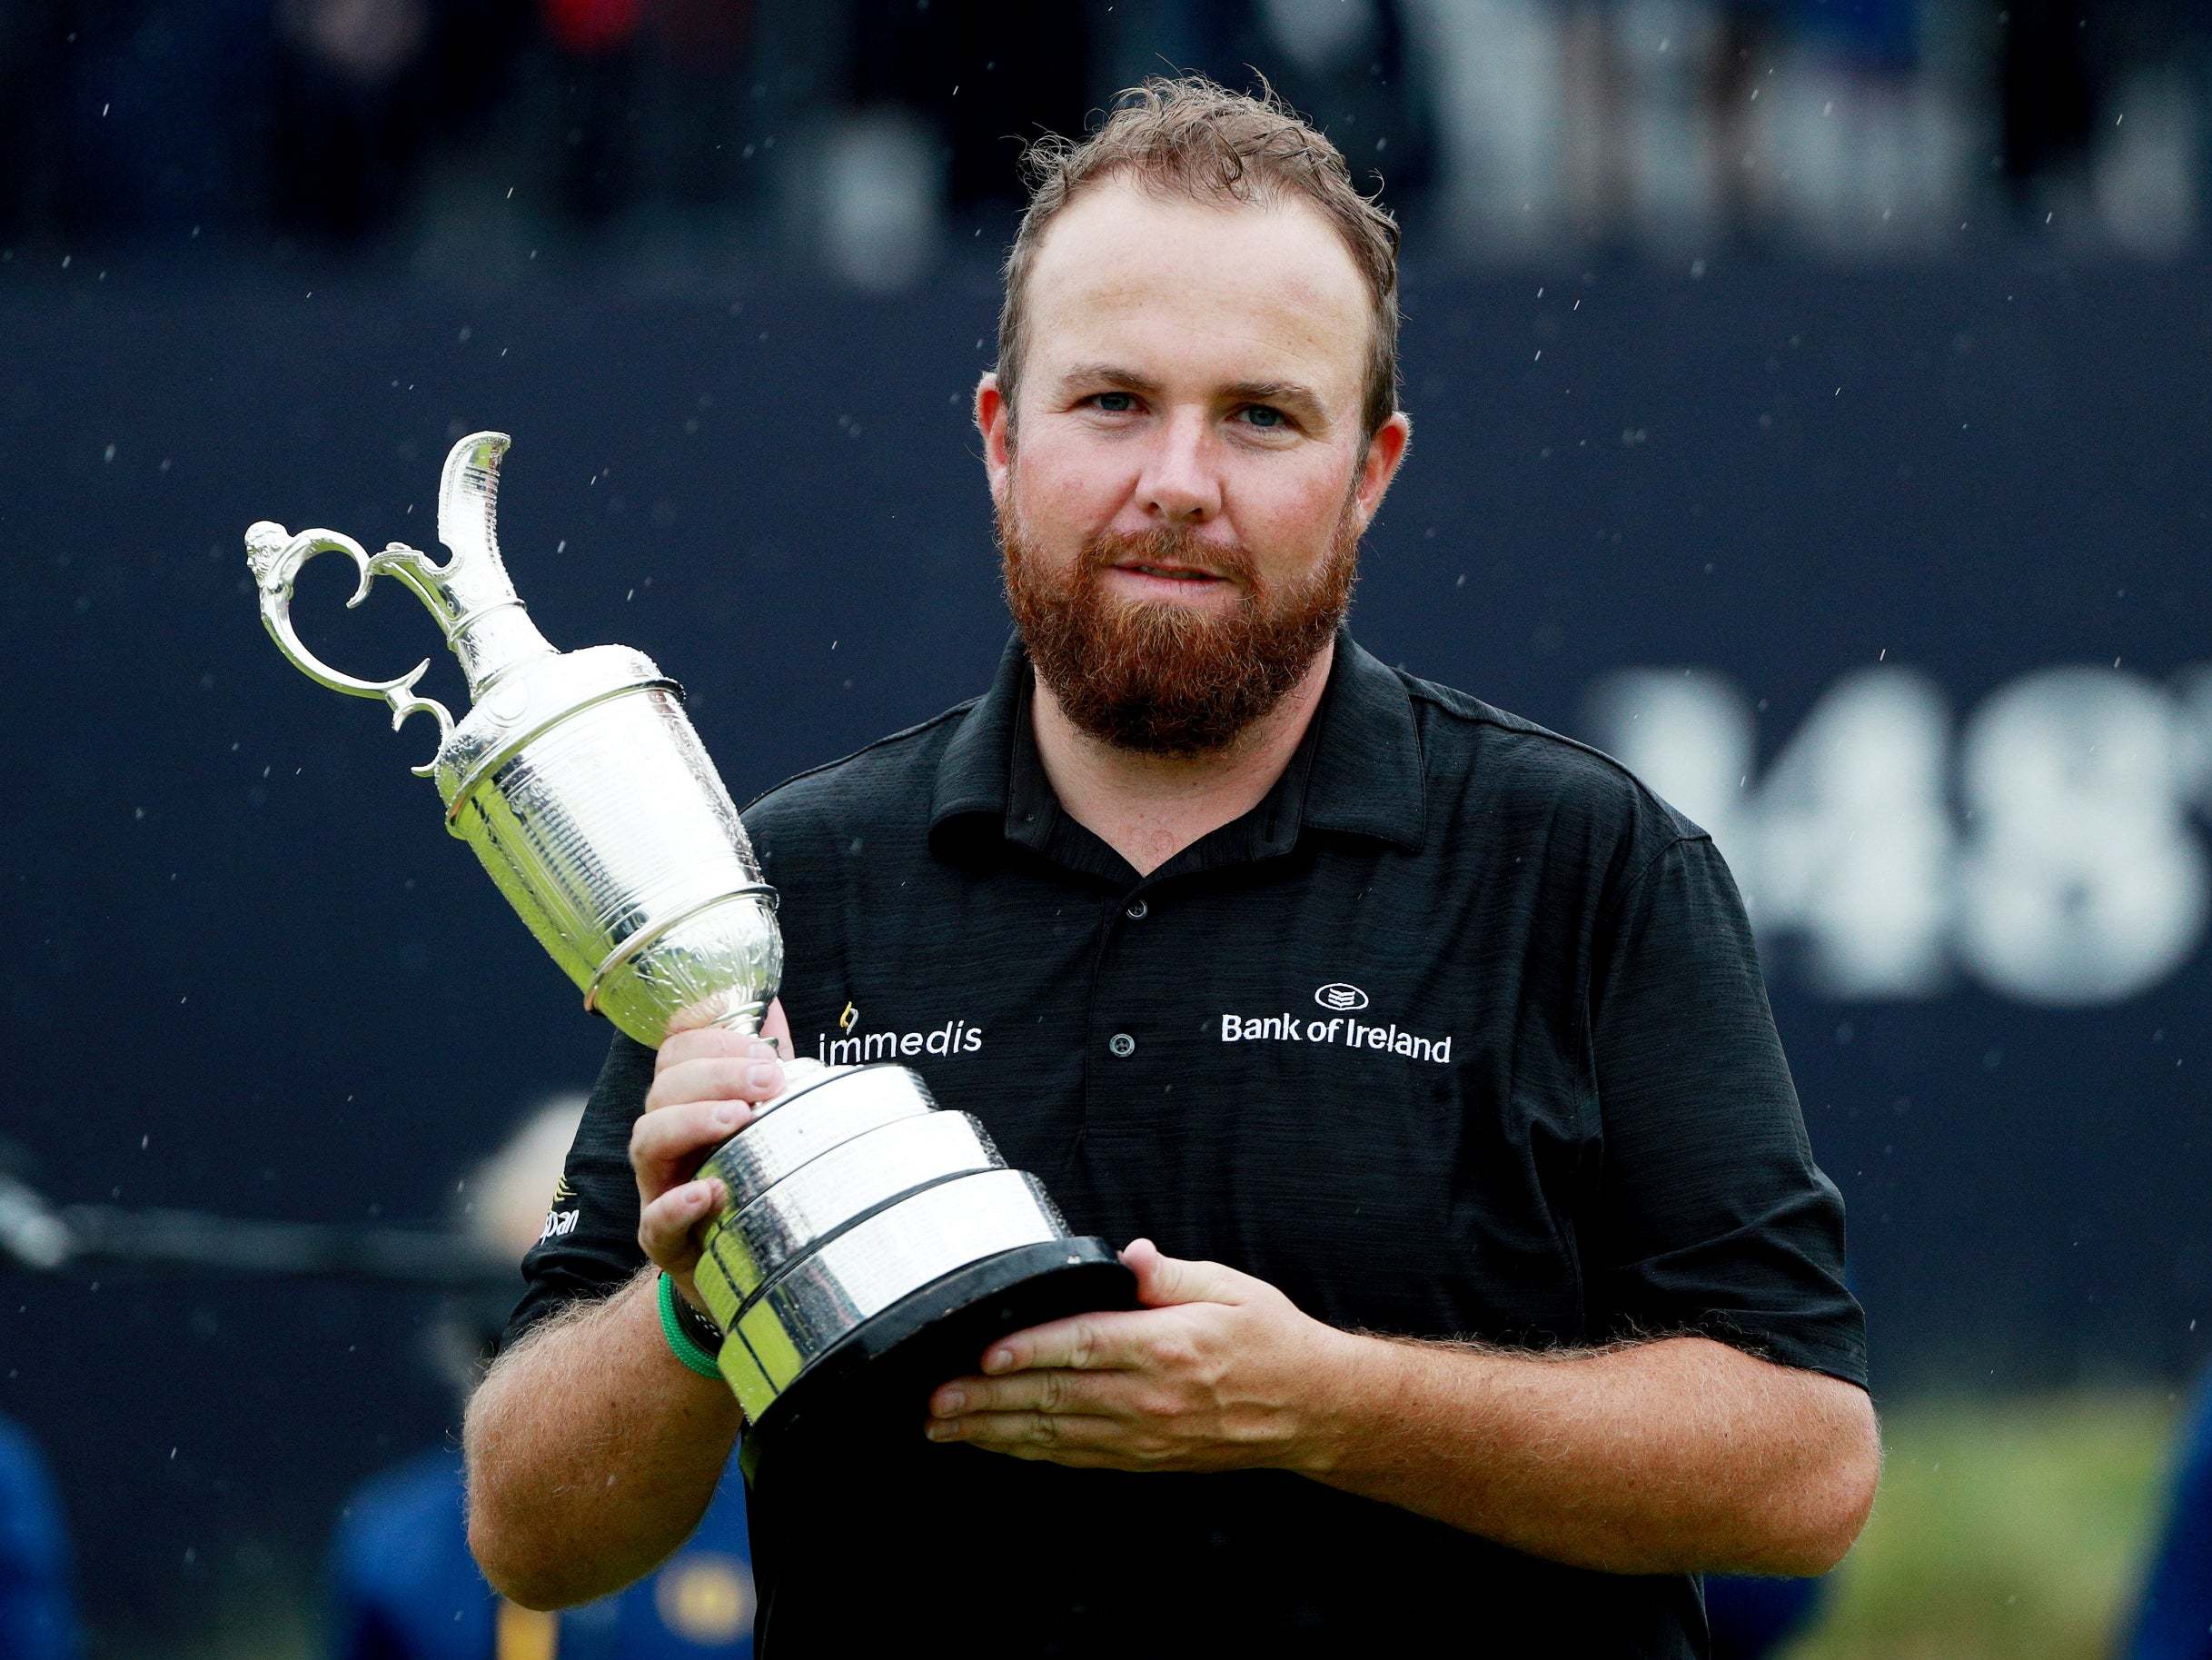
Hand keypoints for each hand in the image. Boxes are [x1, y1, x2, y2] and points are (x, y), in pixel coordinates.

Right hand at [632, 998, 791, 1310]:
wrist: (748, 1266)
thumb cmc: (752, 1180)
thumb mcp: (762, 1120)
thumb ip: (763, 1065)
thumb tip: (770, 1004)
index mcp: (686, 1103)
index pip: (676, 1051)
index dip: (712, 1037)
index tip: (762, 1045)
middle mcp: (665, 1140)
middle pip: (663, 1088)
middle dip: (715, 1073)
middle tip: (767, 1081)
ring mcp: (657, 1188)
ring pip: (647, 1140)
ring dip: (692, 1121)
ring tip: (738, 1119)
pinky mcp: (664, 1242)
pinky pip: (655, 1222)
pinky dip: (677, 1204)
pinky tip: (709, 1192)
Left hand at [923, 1238, 1348, 1472]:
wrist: (1311, 1409)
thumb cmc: (1269, 1340)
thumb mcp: (1229, 1287)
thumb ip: (1168, 1274)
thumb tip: (1126, 1255)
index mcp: (1167, 1347)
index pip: (1084, 1346)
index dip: (1030, 1351)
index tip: (984, 1354)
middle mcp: (1149, 1398)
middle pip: (1054, 1399)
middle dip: (988, 1400)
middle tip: (934, 1399)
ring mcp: (1143, 1435)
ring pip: (1055, 1436)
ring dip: (994, 1432)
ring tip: (943, 1425)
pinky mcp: (1143, 1457)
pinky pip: (1075, 1456)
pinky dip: (1029, 1451)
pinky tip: (995, 1442)